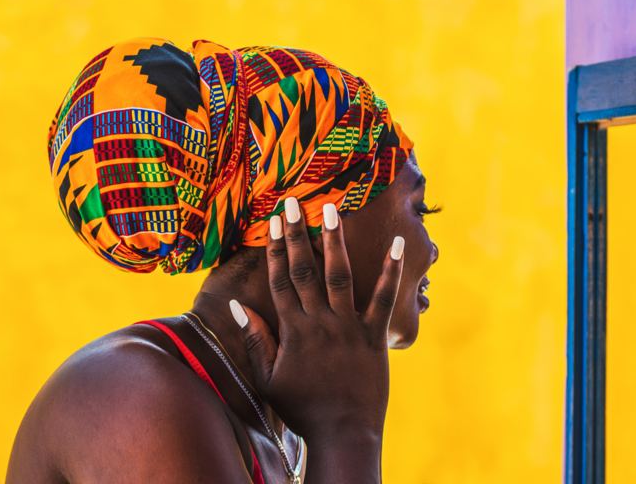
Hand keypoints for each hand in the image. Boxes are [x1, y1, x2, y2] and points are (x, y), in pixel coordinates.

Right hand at [233, 197, 403, 441]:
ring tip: (332, 210)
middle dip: (298, 234)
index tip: (272, 221)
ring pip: (340, 277)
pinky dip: (391, 270)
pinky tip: (396, 243)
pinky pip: (384, 299)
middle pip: (305, 271)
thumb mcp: (269, 378)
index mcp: (294, 331)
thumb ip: (256, 341)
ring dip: (335, 242)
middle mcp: (320, 323)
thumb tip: (239, 306)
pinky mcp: (375, 336)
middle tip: (292, 202)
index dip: (276, 249)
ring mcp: (349, 328)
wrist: (343, 433)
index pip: (280, 281)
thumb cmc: (304, 408)